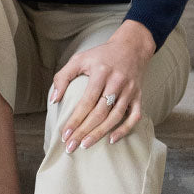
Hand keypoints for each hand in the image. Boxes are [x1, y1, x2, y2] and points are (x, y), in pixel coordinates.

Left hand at [51, 20, 155, 150]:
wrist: (131, 47)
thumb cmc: (101, 55)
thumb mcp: (79, 59)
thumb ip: (63, 77)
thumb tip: (54, 100)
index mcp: (101, 72)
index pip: (87, 101)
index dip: (75, 119)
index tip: (65, 134)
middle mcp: (117, 82)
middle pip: (100, 112)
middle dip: (84, 131)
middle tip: (71, 146)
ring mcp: (130, 90)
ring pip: (116, 117)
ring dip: (100, 133)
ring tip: (85, 145)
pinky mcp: (138, 95)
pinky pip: (134, 116)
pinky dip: (124, 130)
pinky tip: (112, 140)